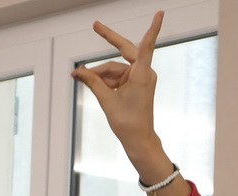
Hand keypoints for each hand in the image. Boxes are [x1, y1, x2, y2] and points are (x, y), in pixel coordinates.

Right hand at [72, 11, 183, 195]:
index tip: (160, 13)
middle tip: (95, 25)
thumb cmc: (128, 123)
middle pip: (122, 51)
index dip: (153, 28)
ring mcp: (140, 77)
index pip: (146, 46)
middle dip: (107, 40)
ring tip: (81, 77)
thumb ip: (92, 82)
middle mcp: (143, 72)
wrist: (139, 140)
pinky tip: (90, 81)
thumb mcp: (106, 101)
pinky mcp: (136, 82)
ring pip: (114, 68)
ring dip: (99, 74)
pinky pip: (116, 75)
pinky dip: (104, 79)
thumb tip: (77, 71)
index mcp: (141, 75)